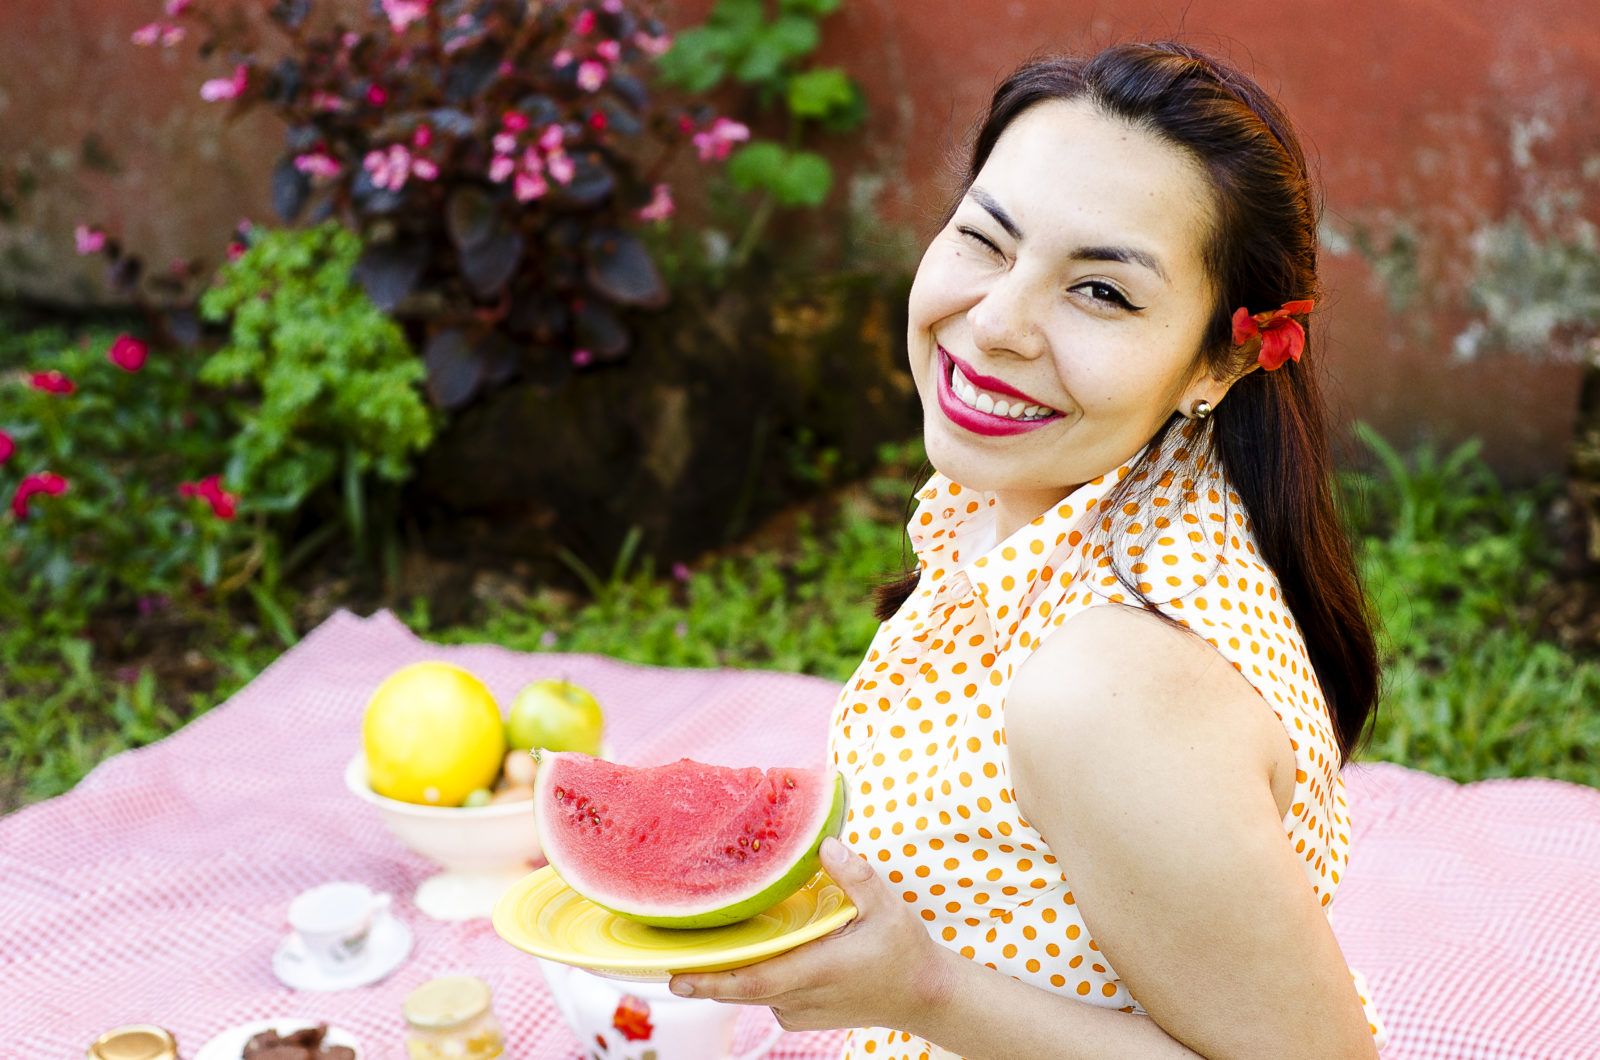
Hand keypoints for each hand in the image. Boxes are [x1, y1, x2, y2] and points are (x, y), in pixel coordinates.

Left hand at [667, 836, 948, 1033]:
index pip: (754, 980)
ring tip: (696, 947)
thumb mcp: (888, 907)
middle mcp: (802, 997)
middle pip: (740, 989)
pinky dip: (751, 976)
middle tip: (663, 957)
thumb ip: (855, 875)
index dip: (713, 980)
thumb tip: (825, 844)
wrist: (923, 997)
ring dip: (726, 973)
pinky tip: (744, 952)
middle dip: (702, 976)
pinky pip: (765, 995)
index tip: (677, 976)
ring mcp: (801, 1010)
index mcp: (818, 970)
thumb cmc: (905, 952)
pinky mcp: (802, 1014)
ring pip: (751, 992)